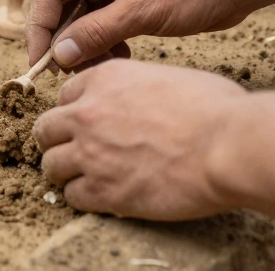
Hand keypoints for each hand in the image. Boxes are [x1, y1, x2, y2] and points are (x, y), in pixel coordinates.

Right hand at [26, 0, 254, 71]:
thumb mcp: (141, 13)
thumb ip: (95, 33)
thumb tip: (59, 55)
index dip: (40, 29)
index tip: (39, 65)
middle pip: (62, 2)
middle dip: (65, 39)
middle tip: (68, 74)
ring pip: (81, 14)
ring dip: (86, 43)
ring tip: (102, 67)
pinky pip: (101, 17)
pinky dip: (104, 39)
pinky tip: (120, 57)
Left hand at [33, 59, 245, 219]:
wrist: (228, 145)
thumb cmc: (214, 108)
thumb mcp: (166, 77)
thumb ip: (136, 87)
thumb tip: (137, 100)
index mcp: (104, 79)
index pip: (65, 95)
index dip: (75, 110)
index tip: (87, 123)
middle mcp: (87, 113)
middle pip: (46, 130)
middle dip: (58, 141)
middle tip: (76, 151)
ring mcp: (90, 153)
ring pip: (51, 165)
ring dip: (66, 172)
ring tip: (86, 177)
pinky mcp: (103, 191)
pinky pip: (73, 196)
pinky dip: (84, 198)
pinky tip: (104, 196)